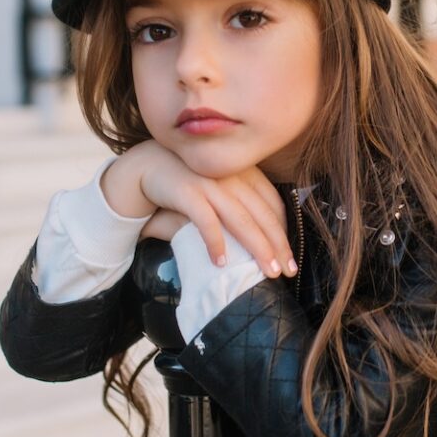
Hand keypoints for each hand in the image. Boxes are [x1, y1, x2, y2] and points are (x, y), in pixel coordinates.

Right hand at [103, 140, 296, 278]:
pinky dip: (216, 242)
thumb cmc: (189, 181)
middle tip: (288, 271)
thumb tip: (264, 239)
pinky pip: (207, 221)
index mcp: (244, 172)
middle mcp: (232, 175)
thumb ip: (240, 203)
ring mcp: (211, 183)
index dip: (283, 230)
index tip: (289, 255)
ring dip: (258, 248)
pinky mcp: (188, 192)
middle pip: (262, 214)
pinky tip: (222, 263)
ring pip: (242, 220)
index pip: (272, 203)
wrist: (147, 164)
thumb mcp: (221, 186)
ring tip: (268, 271)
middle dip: (278, 245)